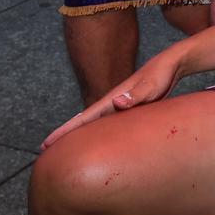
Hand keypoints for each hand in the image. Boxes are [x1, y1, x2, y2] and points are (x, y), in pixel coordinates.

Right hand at [41, 45, 184, 148]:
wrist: (171, 64)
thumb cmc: (161, 75)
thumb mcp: (151, 86)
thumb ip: (135, 95)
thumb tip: (116, 102)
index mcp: (112, 100)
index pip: (83, 118)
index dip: (64, 132)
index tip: (46, 144)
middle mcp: (112, 103)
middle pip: (83, 121)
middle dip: (64, 135)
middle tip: (44, 150)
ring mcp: (120, 105)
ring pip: (95, 123)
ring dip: (79, 134)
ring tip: (65, 148)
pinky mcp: (130, 108)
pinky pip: (108, 124)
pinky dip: (98, 132)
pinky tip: (97, 140)